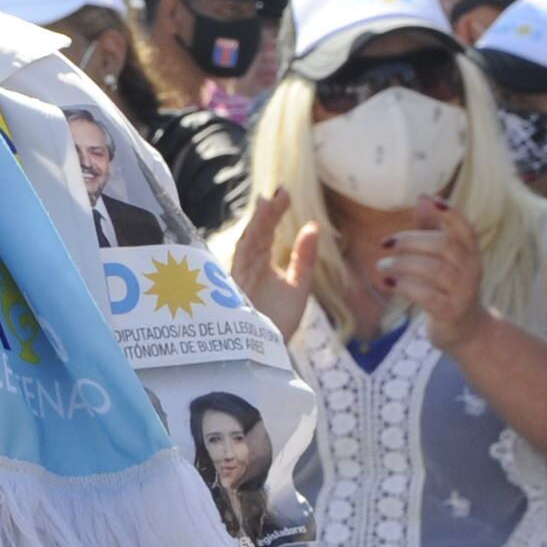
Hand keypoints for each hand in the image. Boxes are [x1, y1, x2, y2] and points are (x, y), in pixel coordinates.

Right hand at [229, 187, 326, 343]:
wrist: (266, 353)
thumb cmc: (277, 322)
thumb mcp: (298, 285)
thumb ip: (304, 258)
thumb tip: (313, 226)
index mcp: (259, 263)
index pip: (266, 231)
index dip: (273, 212)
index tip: (285, 192)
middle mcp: (247, 267)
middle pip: (254, 234)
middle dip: (265, 214)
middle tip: (279, 193)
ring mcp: (238, 279)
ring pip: (245, 246)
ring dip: (256, 226)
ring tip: (267, 204)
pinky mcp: (233, 294)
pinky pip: (239, 268)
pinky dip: (246, 250)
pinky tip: (253, 233)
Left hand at [376, 197, 486, 347]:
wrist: (465, 331)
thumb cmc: (448, 287)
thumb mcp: (444, 259)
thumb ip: (432, 229)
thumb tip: (423, 198)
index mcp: (471, 253)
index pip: (465, 229)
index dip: (450, 214)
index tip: (431, 200)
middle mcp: (472, 270)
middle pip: (444, 246)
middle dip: (411, 240)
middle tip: (386, 244)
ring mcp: (463, 292)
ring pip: (434, 269)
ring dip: (402, 264)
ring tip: (381, 266)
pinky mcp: (450, 312)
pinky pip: (427, 295)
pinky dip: (404, 287)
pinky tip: (387, 283)